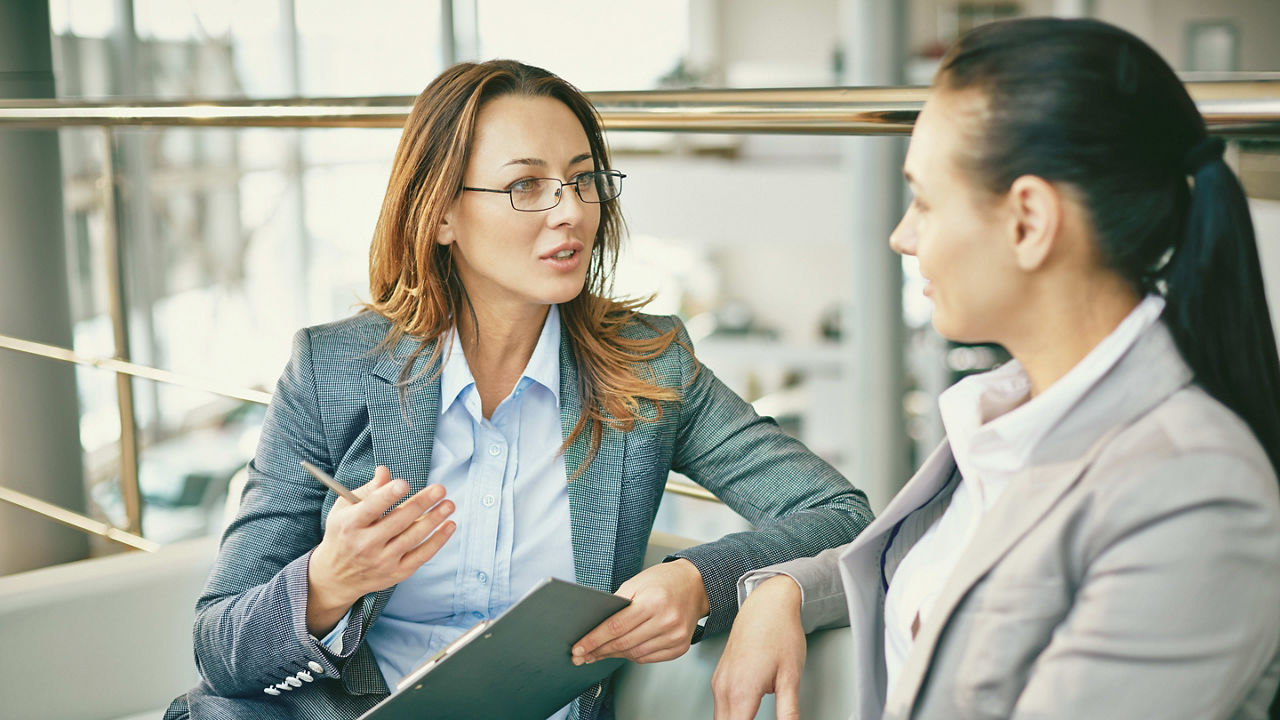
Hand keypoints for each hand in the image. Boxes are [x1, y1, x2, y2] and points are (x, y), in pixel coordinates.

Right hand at [306, 466, 455, 634]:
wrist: (336, 576)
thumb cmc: (343, 534)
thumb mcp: (344, 509)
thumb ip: (368, 490)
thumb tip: (384, 471)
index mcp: (350, 524)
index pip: (371, 508)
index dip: (388, 495)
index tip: (404, 483)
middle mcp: (365, 544)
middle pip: (398, 521)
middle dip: (421, 503)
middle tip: (440, 489)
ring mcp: (382, 561)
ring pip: (413, 538)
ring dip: (434, 520)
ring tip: (449, 504)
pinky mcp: (396, 573)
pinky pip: (421, 556)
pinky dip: (438, 541)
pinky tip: (449, 526)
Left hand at [571, 558, 710, 664]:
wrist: (696, 585)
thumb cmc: (664, 581)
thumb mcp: (636, 582)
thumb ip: (617, 604)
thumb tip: (595, 626)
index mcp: (653, 602)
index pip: (616, 626)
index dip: (594, 639)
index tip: (579, 648)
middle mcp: (667, 621)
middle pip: (624, 643)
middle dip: (599, 651)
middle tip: (582, 656)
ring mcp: (675, 636)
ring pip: (635, 654)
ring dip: (614, 655)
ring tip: (599, 653)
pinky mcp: (680, 647)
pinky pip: (649, 658)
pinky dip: (632, 656)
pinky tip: (621, 652)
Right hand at [712, 575, 805, 719]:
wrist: (767, 602)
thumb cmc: (779, 631)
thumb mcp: (791, 677)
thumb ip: (788, 712)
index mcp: (740, 691)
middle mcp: (724, 687)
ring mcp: (719, 681)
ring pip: (719, 719)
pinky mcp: (721, 676)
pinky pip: (720, 707)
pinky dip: (729, 718)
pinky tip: (744, 718)